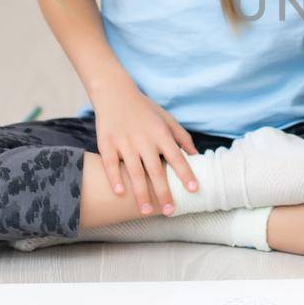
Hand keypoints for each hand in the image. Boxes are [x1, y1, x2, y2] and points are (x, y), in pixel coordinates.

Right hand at [90, 78, 196, 215]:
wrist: (114, 93)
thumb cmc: (144, 109)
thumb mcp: (167, 119)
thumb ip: (182, 137)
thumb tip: (197, 156)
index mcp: (161, 134)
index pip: (177, 157)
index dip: (185, 174)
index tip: (194, 190)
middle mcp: (144, 139)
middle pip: (156, 170)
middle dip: (164, 192)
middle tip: (170, 211)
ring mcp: (124, 142)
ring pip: (135, 171)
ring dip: (141, 193)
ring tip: (147, 211)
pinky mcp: (107, 143)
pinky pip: (111, 164)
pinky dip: (115, 178)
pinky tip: (120, 193)